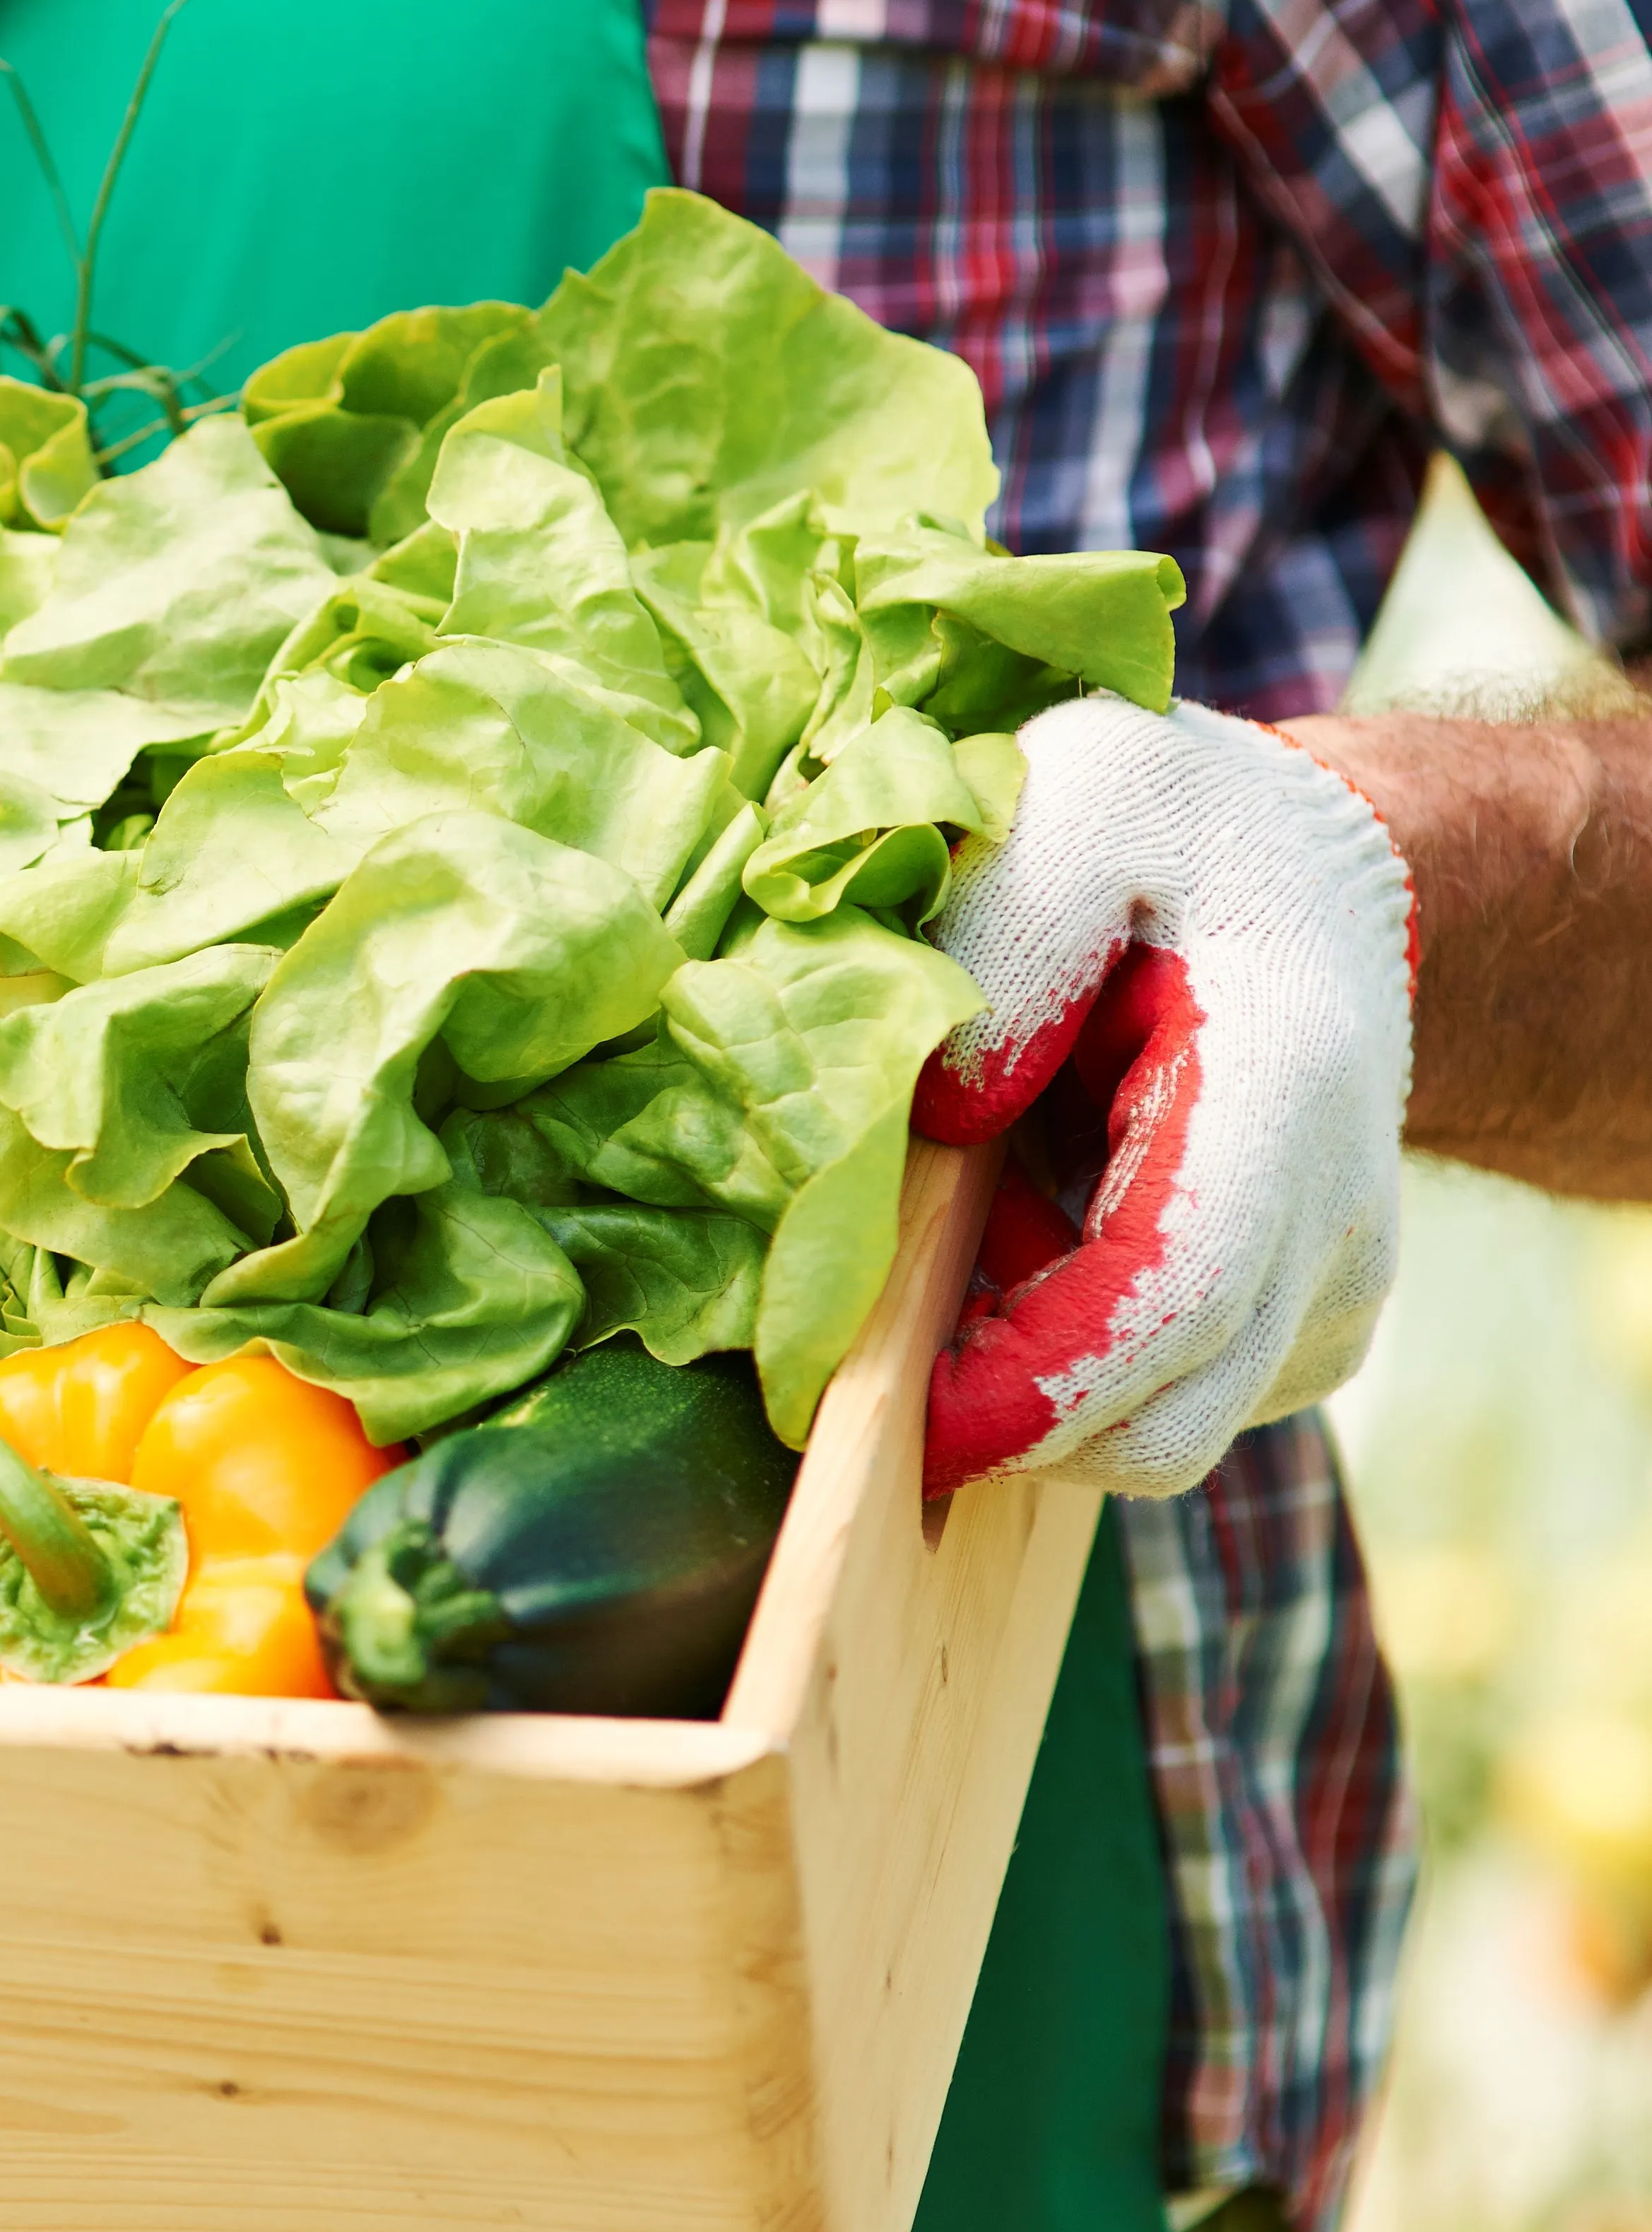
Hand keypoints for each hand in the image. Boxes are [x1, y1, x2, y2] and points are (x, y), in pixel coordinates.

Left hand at [913, 696, 1412, 1496]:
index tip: (898, 1419)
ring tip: (982, 1208)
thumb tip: (946, 1109)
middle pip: (1162, 1422)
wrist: (1314, 878)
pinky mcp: (1300, 1331)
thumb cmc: (1179, 834)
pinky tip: (1034, 1230)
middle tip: (896, 1301)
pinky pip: (1170, 1403)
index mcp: (1280, 1094)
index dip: (1027, 1386)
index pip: (1167, 1301)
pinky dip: (1076, 1357)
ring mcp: (1329, 1291)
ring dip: (1036, 1372)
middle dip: (1004, 1414)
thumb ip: (1012, 931)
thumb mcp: (1085, 800)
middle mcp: (1334, 1221)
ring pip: (1159, 1431)